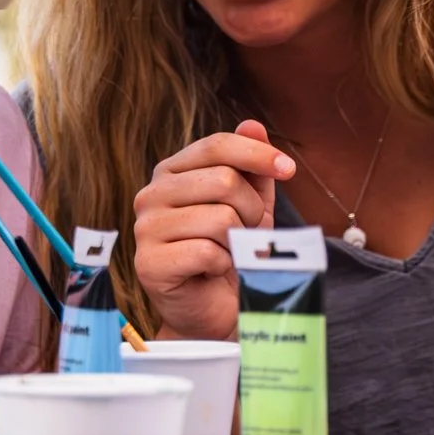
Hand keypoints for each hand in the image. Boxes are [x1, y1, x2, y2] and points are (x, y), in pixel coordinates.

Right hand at [132, 119, 296, 339]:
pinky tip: (212, 272)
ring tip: (227, 254)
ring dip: (237, 242)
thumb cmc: (229, 253)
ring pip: (219, 218)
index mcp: (171, 172)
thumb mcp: (249, 206)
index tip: (288, 169)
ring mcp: (145, 229)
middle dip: (250, 211)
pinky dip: (223, 265)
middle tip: (245, 234)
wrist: (212, 310)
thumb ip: (251, 168)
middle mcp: (151, 194)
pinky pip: (207, 252)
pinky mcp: (149, 264)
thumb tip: (253, 124)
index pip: (216, 145)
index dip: (257, 154)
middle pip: (223, 181)